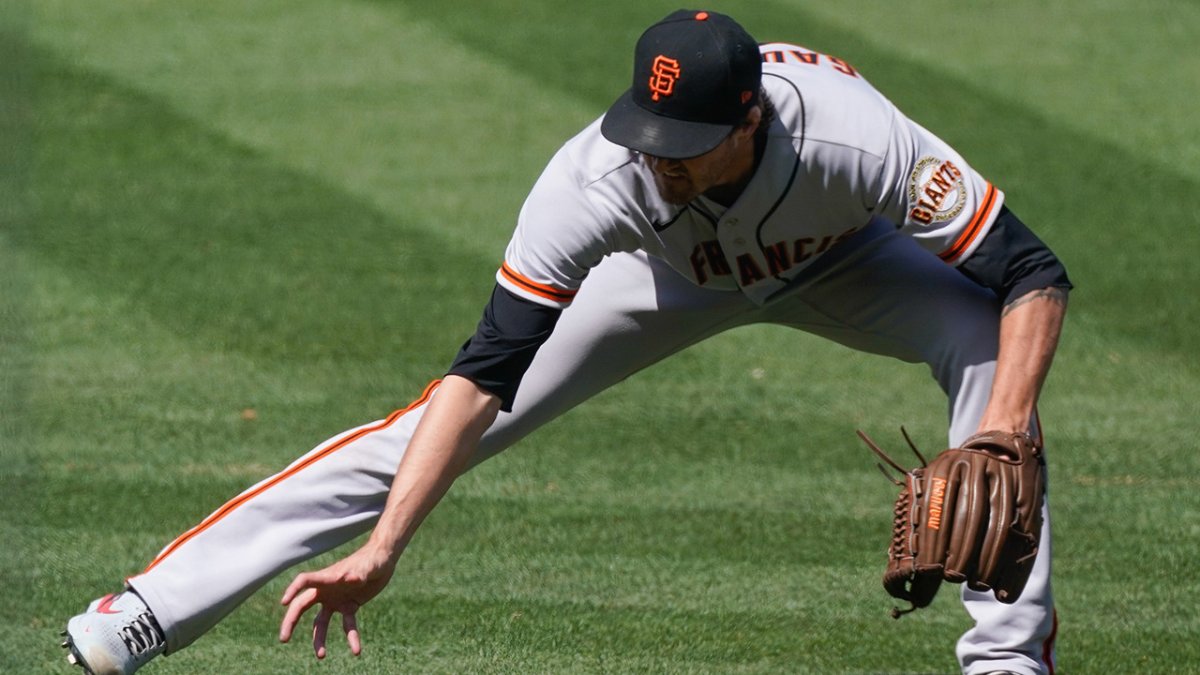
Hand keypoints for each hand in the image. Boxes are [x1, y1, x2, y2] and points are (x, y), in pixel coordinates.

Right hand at [278, 545, 395, 658]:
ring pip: (321, 622)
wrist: (383, 559)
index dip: (293, 590)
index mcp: (327, 577)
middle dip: (291, 622)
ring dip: (319, 638)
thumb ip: (359, 573)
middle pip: (302, 606)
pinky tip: (356, 651)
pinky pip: (347, 625)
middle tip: (284, 639)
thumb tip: (350, 578)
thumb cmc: (373, 559)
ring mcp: (336, 600)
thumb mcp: (367, 566)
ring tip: (321, 656)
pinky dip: (351, 638)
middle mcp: (326, 590)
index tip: (284, 602)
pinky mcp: (349, 606)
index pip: (304, 581)